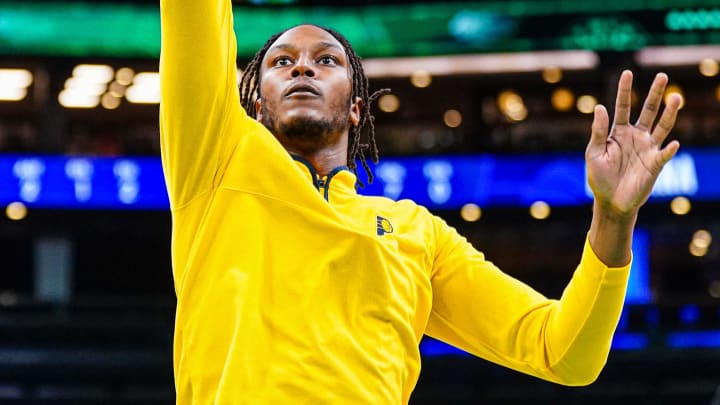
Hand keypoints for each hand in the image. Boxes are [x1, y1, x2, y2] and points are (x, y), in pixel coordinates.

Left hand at [586, 70, 680, 216]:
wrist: (611, 202)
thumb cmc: (599, 177)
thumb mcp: (593, 153)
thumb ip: (598, 131)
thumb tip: (600, 107)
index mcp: (618, 132)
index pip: (623, 107)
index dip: (624, 90)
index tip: (627, 72)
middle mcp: (636, 136)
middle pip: (648, 111)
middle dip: (655, 94)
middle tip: (662, 76)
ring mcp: (648, 148)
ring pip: (662, 127)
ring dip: (670, 113)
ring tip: (676, 97)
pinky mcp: (655, 164)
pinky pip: (665, 154)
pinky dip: (669, 149)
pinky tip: (674, 143)